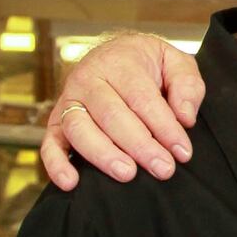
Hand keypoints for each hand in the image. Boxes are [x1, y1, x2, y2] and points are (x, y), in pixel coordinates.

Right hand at [40, 34, 206, 189]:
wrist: (114, 53)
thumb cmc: (149, 64)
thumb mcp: (175, 61)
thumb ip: (186, 85)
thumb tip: (185, 117)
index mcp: (119, 62)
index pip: (142, 98)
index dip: (164, 127)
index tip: (182, 151)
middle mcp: (88, 80)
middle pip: (112, 116)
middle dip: (140, 146)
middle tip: (163, 168)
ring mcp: (68, 101)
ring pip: (80, 130)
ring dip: (104, 155)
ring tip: (128, 174)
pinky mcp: (55, 122)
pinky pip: (49, 144)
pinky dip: (56, 165)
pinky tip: (71, 183)